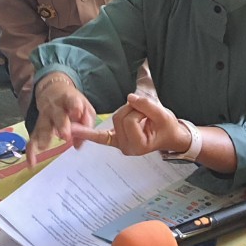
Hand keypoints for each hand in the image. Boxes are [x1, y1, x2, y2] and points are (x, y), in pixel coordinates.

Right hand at [28, 74, 95, 168]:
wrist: (53, 90)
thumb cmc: (72, 102)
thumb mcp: (85, 107)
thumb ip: (86, 123)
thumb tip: (79, 144)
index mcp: (69, 99)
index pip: (72, 101)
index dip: (75, 107)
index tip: (77, 112)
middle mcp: (55, 107)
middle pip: (57, 116)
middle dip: (61, 125)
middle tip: (65, 136)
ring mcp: (45, 116)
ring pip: (43, 126)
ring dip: (43, 137)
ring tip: (43, 147)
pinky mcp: (38, 125)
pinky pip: (33, 138)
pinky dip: (31, 151)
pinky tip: (31, 163)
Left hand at [71, 93, 188, 156]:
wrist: (171, 136)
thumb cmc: (168, 128)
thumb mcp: (163, 115)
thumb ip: (147, 106)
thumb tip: (130, 97)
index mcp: (138, 146)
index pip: (130, 120)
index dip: (139, 111)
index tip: (151, 114)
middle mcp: (126, 148)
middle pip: (119, 118)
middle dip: (132, 109)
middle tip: (146, 113)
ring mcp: (119, 145)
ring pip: (115, 117)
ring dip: (127, 110)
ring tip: (141, 115)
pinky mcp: (115, 139)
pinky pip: (100, 136)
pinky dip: (88, 133)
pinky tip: (75, 130)